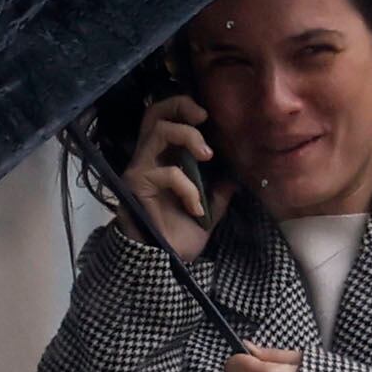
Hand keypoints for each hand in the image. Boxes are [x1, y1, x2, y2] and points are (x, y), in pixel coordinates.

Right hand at [126, 97, 218, 260]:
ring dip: (189, 137)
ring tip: (208, 156)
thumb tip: (235, 175)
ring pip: (160, 131)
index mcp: (162, 160)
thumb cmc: (180, 238)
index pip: (164, 118)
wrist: (166, 266)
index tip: (207, 116)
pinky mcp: (136, 184)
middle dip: (181, 105)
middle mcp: (147, 159)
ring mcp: (139, 170)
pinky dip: (189, 188)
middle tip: (204, 118)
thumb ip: (218, 191)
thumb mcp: (209, 211)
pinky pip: (168, 173)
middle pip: (154, 112)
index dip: (182, 106)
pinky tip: (196, 209)